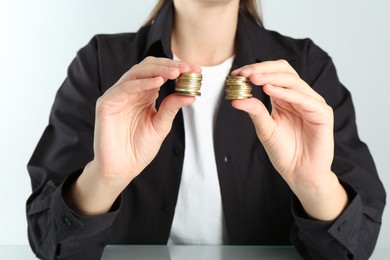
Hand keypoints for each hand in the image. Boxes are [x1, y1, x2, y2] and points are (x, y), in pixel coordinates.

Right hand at [66, 57, 199, 214]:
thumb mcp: (161, 126)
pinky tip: (158, 82)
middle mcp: (131, 91)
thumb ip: (171, 108)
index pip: (160, 73)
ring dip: (158, 70)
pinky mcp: (107, 103)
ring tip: (176, 72)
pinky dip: (142, 83)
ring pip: (137, 73)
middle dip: (169, 65)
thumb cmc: (139, 148)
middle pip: (148, 67)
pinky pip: (125, 87)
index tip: (196, 70)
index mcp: (144, 94)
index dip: (177, 69)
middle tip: (186, 68)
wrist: (122, 168)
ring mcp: (118, 96)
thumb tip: (190, 95)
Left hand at [231, 60, 346, 219]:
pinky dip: (286, 93)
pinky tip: (269, 90)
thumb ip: (255, 112)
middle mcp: (300, 97)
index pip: (274, 74)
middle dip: (263, 69)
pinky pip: (305, 99)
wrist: (300, 174)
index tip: (236, 73)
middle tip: (244, 73)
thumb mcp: (265, 129)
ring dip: (272, 77)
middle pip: (285, 71)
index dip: (256, 70)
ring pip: (294, 81)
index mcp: (286, 98)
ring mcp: (313, 104)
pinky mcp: (323, 114)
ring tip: (253, 78)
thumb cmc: (284, 152)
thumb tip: (236, 100)